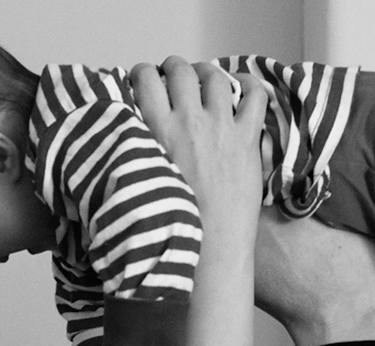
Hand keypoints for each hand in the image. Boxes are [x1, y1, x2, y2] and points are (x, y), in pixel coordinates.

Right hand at [130, 58, 266, 233]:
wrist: (209, 249)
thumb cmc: (171, 225)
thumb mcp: (137, 184)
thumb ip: (131, 155)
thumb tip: (119, 145)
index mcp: (156, 131)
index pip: (144, 79)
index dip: (143, 73)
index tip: (145, 79)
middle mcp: (188, 122)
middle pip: (180, 71)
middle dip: (175, 68)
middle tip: (175, 78)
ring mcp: (221, 128)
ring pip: (214, 77)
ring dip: (207, 73)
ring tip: (205, 81)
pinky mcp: (247, 140)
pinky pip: (255, 96)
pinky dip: (250, 85)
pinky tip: (244, 87)